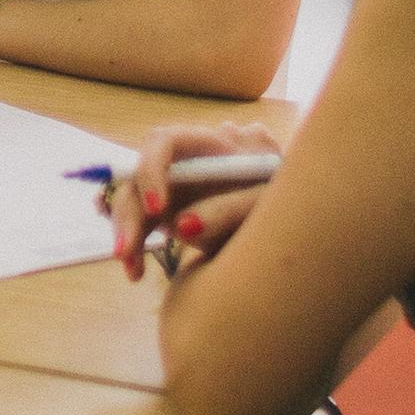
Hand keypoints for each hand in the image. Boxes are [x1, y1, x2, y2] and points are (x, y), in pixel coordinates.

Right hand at [106, 120, 285, 280]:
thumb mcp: (267, 203)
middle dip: (128, 214)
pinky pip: (140, 227)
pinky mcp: (167, 215)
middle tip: (126, 251)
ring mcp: (170, 189)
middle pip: (138, 178)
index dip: (151, 170)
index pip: (163, 142)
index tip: (159, 210)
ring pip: (131, 205)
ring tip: (133, 273)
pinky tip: (135, 272)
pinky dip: (134, 249)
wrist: (289, 222)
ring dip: (125, 236)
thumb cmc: (282, 200)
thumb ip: (230, 209)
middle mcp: (179, 164)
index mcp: (206, 146)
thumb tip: (181, 227)